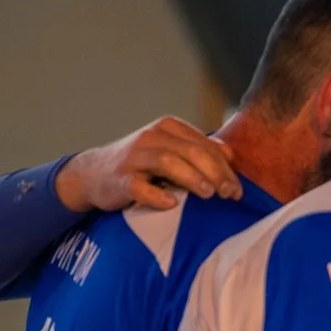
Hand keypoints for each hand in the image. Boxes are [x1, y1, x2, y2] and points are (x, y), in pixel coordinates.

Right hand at [55, 117, 238, 211]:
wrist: (93, 174)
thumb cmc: (140, 165)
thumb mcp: (169, 150)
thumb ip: (197, 149)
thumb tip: (230, 155)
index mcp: (167, 127)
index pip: (204, 145)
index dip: (224, 167)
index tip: (238, 189)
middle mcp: (151, 137)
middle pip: (190, 152)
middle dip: (215, 173)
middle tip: (230, 194)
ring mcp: (133, 157)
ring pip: (168, 163)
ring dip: (192, 179)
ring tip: (210, 194)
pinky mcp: (119, 179)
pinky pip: (139, 187)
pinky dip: (156, 195)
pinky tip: (171, 203)